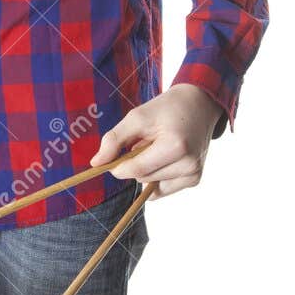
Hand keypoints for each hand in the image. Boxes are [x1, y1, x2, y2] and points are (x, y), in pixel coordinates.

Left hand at [91, 84, 222, 198]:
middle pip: (143, 178)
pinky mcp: (194, 179)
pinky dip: (156, 177)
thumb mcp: (137, 117)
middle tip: (145, 142)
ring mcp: (194, 174)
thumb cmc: (166, 109)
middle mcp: (189, 164)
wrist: (199, 105)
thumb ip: (114, 140)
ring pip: (151, 186)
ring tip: (158, 148)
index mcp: (175, 146)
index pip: (136, 169)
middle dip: (136, 163)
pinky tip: (164, 159)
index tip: (113, 157)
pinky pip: (162, 190)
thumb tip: (96, 163)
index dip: (118, 166)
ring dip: (147, 170)